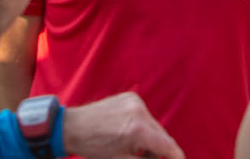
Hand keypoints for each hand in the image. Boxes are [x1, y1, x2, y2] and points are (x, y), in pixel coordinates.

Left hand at [60, 92, 183, 158]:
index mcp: (138, 130)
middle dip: (160, 150)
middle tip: (149, 158)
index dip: (176, 157)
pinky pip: (144, 115)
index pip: (167, 145)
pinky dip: (143, 126)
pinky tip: (129, 134)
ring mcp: (135, 101)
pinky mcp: (130, 96)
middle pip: (162, 135)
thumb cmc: (93, 147)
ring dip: (151, 138)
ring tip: (136, 148)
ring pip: (154, 125)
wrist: (73, 126)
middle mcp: (140, 111)